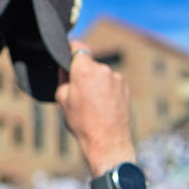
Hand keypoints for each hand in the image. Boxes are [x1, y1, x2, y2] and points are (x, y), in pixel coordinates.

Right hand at [55, 41, 136, 175]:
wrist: (107, 141)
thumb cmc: (82, 122)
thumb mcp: (62, 99)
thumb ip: (63, 78)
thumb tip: (65, 67)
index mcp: (84, 70)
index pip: (78, 46)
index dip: (71, 50)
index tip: (68, 57)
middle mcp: (102, 69)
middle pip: (90, 63)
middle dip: (84, 72)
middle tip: (79, 90)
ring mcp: (116, 78)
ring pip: (101, 73)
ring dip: (96, 81)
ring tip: (93, 102)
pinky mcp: (125, 87)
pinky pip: (112, 82)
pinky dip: (107, 89)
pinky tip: (103, 105)